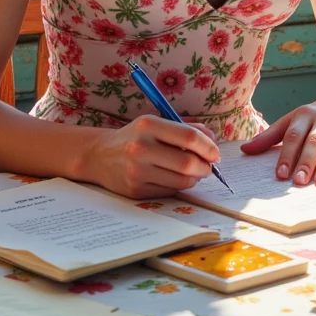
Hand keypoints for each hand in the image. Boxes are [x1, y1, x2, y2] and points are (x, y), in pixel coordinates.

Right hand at [88, 115, 220, 200]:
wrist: (100, 155)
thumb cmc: (135, 137)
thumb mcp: (156, 124)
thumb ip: (185, 128)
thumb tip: (212, 140)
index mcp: (148, 125)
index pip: (189, 137)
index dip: (208, 147)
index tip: (215, 153)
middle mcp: (141, 148)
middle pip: (187, 163)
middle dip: (205, 167)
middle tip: (208, 166)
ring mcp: (137, 171)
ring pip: (181, 181)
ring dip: (195, 178)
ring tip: (193, 172)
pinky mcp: (136, 191)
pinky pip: (169, 192)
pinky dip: (179, 186)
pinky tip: (175, 178)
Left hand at [240, 97, 315, 184]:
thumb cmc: (312, 118)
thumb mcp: (291, 121)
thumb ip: (269, 137)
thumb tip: (245, 150)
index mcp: (304, 115)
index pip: (293, 135)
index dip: (287, 154)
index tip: (281, 174)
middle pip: (315, 141)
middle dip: (307, 161)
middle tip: (299, 181)